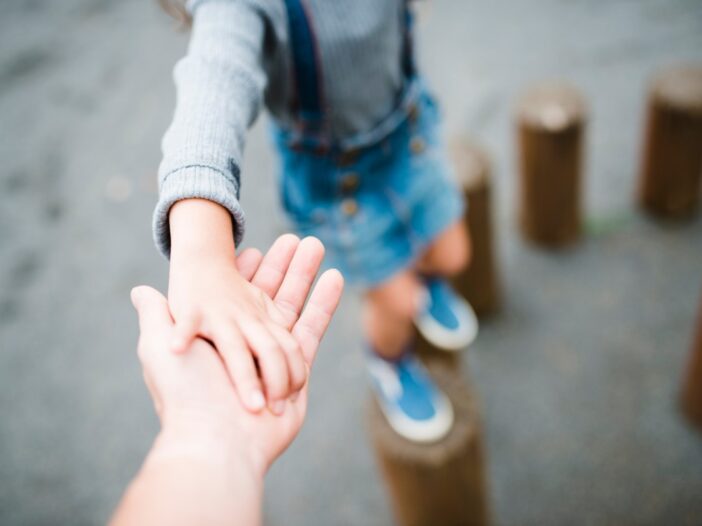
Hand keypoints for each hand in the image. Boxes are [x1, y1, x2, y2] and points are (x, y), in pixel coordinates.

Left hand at [132, 236, 343, 474]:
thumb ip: (157, 316)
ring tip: (317, 245)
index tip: (255, 249)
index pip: (233, 295)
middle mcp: (244, 345)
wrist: (216, 442)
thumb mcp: (157, 348)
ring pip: (292, 308)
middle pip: (268, 297)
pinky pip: (312, 331)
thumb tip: (140, 291)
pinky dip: (323, 304)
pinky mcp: (296, 372)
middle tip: (298, 238)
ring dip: (305, 276)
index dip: (245, 272)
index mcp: (216, 337)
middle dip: (283, 267)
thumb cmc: (185, 393)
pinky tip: (335, 277)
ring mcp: (271, 359)